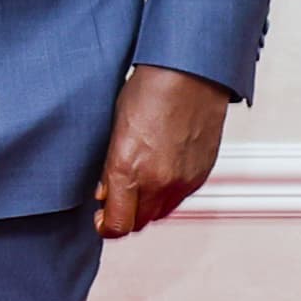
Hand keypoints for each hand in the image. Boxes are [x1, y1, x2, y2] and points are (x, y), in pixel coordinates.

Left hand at [94, 64, 232, 238]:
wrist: (191, 74)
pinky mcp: (201, 174)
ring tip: (137, 185)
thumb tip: (104, 193)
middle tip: (115, 202)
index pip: (116, 225)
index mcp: (128, 170)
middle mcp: (158, 182)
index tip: (100, 218)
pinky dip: (168, 193)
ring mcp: (183, 180)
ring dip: (146, 207)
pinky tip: (160, 171)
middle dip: (125, 216)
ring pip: (160, 213)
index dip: (105, 226)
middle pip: (138, 224)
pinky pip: (180, 198)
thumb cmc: (149, 91)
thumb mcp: (116, 128)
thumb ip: (110, 167)